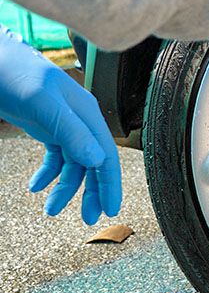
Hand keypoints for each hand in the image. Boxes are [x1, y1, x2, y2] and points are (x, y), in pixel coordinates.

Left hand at [0, 27, 120, 224]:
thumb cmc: (12, 73)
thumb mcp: (41, 101)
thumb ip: (70, 130)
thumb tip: (97, 160)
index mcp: (87, 114)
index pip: (106, 155)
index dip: (110, 183)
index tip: (111, 209)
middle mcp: (80, 121)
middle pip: (94, 163)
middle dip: (92, 192)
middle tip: (89, 219)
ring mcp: (64, 125)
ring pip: (74, 164)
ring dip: (65, 188)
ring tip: (50, 210)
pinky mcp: (46, 127)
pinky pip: (55, 157)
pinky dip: (48, 174)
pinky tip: (35, 186)